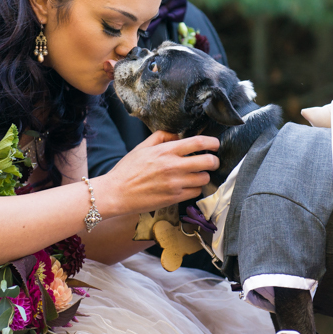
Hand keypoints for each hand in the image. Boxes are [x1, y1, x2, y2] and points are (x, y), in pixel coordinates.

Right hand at [94, 132, 219, 217]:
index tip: (215, 144)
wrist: (116, 193)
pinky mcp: (174, 198)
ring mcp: (175, 184)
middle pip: (208, 161)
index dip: (212, 142)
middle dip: (214, 160)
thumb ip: (161, 137)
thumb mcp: (142, 147)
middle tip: (212, 161)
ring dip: (204, 175)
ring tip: (198, 174)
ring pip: (204, 178)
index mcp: (166, 151)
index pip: (197, 142)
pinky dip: (195, 188)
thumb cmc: (127, 170)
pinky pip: (195, 192)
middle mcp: (173, 166)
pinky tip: (189, 185)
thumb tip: (177, 135)